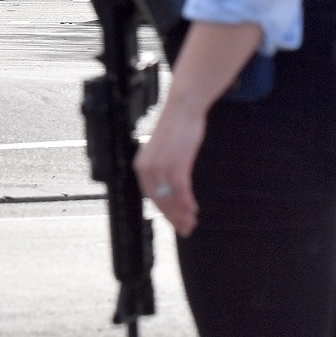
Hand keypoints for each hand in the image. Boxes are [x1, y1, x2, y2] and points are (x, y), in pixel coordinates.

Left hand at [133, 102, 206, 237]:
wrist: (183, 107)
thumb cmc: (176, 126)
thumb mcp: (163, 150)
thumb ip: (162, 167)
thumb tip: (169, 185)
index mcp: (141, 165)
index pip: (151, 196)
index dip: (163, 212)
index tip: (174, 221)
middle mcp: (148, 168)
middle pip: (160, 201)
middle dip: (173, 217)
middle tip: (185, 229)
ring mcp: (162, 166)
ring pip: (171, 198)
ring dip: (182, 213)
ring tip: (191, 223)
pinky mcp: (177, 163)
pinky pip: (181, 189)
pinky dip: (187, 202)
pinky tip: (194, 209)